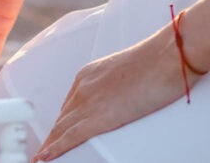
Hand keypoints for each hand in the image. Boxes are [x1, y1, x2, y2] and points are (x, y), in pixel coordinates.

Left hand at [34, 25, 192, 159]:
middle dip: (53, 134)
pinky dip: (55, 149)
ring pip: (62, 128)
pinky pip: (70, 137)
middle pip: (62, 117)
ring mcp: (88, 101)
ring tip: (42, 156)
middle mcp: (83, 86)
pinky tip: (45, 157)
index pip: (69, 104)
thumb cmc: (157, 63)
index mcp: (88, 75)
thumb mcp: (128, 73)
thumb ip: (118, 86)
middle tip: (45, 148)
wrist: (167, 57)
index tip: (57, 130)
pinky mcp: (99, 117)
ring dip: (51, 144)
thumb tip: (123, 98)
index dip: (62, 120)